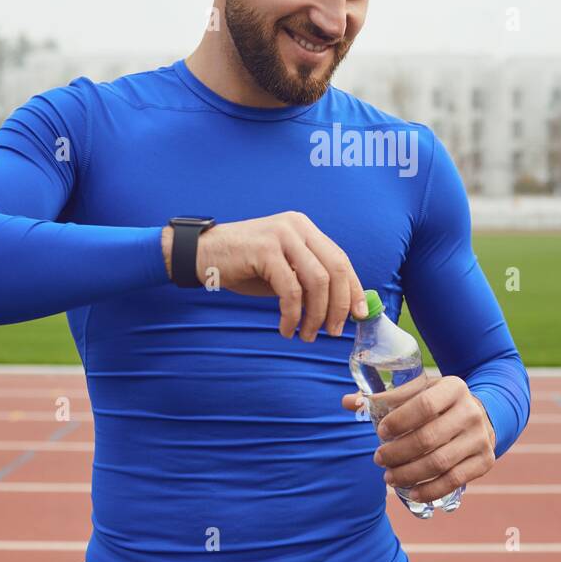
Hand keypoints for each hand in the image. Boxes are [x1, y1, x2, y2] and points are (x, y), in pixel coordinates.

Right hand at [162, 211, 367, 340]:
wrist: (201, 255)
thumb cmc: (243, 265)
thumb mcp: (282, 269)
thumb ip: (308, 279)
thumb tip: (341, 307)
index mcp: (305, 228)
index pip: (340, 259)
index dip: (353, 289)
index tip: (359, 315)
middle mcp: (297, 226)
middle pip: (334, 269)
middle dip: (339, 305)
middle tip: (332, 331)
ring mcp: (282, 235)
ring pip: (316, 281)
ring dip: (315, 315)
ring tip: (305, 335)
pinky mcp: (266, 250)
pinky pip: (291, 290)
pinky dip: (292, 315)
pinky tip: (286, 328)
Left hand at [340, 375, 496, 503]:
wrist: (481, 414)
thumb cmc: (438, 403)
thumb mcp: (418, 392)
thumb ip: (384, 397)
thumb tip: (347, 402)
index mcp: (453, 387)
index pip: (424, 405)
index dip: (399, 421)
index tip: (380, 432)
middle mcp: (471, 411)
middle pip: (428, 438)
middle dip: (398, 453)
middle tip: (379, 459)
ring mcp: (480, 438)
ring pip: (439, 463)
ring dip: (409, 474)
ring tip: (389, 477)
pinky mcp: (484, 461)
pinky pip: (454, 480)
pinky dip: (430, 490)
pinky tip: (411, 493)